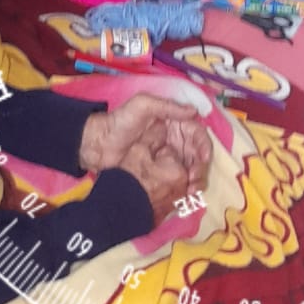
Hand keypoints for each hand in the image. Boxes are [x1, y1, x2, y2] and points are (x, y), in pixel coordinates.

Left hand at [81, 94, 209, 184]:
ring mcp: (170, 159)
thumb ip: (167, 106)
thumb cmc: (120, 121)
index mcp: (175, 123)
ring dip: (196, 181)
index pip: (198, 134)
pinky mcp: (162, 174)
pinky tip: (184, 197)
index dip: (205, 146)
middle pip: (199, 155)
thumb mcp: (142, 106)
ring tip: (190, 191)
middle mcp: (177, 141)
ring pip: (192, 170)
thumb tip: (194, 112)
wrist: (98, 145)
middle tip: (194, 180)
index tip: (204, 158)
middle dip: (201, 168)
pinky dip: (185, 189)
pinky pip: (179, 181)